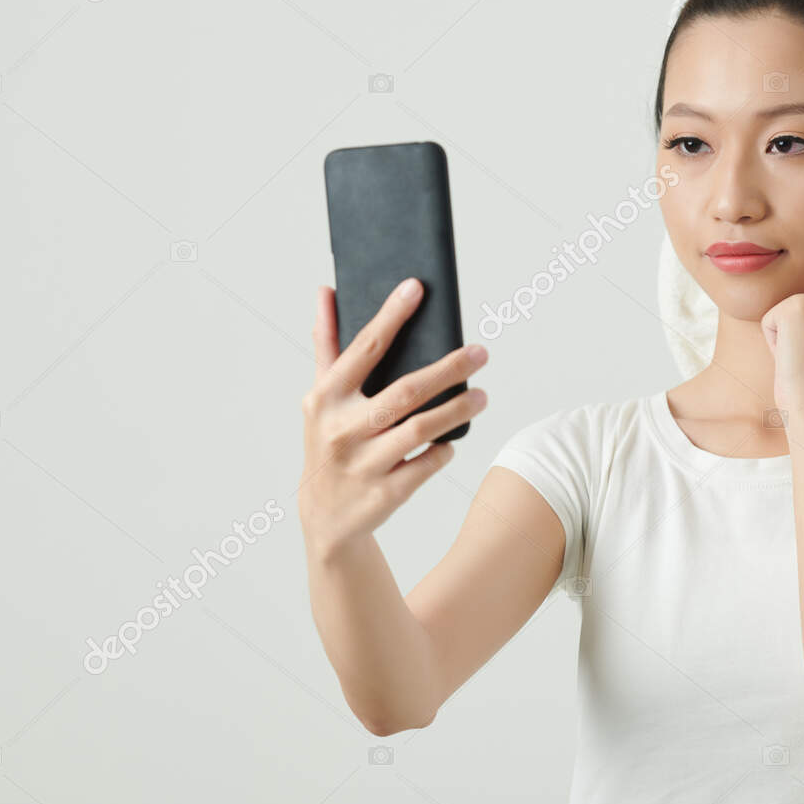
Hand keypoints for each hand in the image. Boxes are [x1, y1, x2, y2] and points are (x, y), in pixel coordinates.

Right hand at [298, 277, 489, 554]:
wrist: (325, 516)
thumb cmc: (328, 441)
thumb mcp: (321, 397)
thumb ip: (327, 345)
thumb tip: (327, 291)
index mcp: (326, 398)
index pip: (364, 349)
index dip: (390, 316)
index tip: (416, 288)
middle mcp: (342, 429)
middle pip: (405, 391)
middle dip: (448, 368)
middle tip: (481, 353)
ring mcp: (364, 464)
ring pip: (421, 430)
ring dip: (457, 409)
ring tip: (482, 396)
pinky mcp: (386, 493)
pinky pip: (427, 464)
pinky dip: (444, 449)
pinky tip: (453, 438)